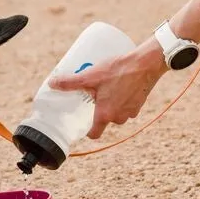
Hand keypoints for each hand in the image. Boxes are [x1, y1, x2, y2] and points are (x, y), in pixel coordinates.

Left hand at [48, 40, 169, 138]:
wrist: (146, 64)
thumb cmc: (119, 70)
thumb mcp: (91, 76)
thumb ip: (71, 82)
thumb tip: (52, 83)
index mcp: (105, 114)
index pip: (94, 134)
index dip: (87, 130)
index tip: (82, 120)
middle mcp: (119, 117)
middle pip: (105, 120)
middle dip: (99, 110)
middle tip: (94, 95)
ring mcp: (131, 112)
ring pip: (117, 113)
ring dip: (112, 104)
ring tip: (107, 88)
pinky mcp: (140, 104)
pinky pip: (128, 106)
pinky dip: (124, 99)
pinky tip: (121, 85)